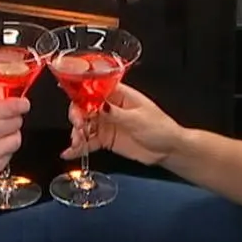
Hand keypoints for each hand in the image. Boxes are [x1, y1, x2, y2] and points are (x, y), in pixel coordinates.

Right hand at [65, 83, 183, 165]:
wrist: (169, 149)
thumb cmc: (161, 128)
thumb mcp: (138, 119)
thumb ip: (116, 113)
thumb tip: (99, 105)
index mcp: (119, 95)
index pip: (95, 90)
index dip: (82, 96)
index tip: (77, 106)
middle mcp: (110, 107)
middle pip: (85, 107)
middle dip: (78, 116)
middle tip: (79, 127)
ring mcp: (108, 123)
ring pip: (85, 125)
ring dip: (77, 133)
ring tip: (77, 143)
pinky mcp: (107, 139)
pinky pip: (89, 142)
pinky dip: (80, 147)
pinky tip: (72, 152)